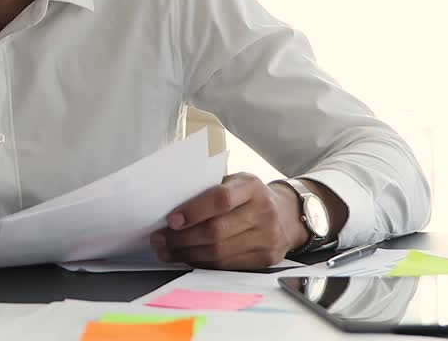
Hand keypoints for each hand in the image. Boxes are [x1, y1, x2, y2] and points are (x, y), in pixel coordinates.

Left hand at [150, 173, 305, 269]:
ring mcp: (267, 238)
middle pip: (216, 231)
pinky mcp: (266, 258)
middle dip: (182, 238)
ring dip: (187, 254)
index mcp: (252, 187)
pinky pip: (227, 265)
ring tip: (166, 250)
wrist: (287, 215)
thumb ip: (209, 188)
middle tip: (159, 239)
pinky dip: (202, 263)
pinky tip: (187, 258)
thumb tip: (170, 202)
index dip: (193, 211)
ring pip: (219, 252)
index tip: (171, 220)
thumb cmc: (249, 196)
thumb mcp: (235, 182)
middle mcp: (263, 212)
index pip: (221, 200)